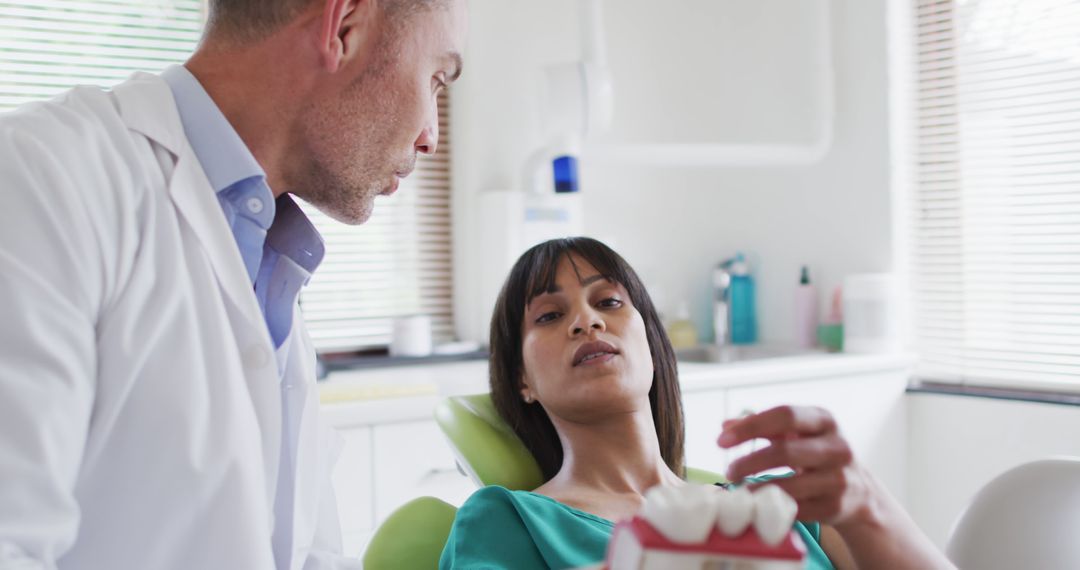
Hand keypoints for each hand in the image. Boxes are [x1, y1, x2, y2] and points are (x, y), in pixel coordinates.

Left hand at [717, 405, 873, 526]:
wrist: (861, 493)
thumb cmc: (819, 455)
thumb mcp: (799, 434)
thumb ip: (764, 427)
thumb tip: (725, 425)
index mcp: (825, 420)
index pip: (785, 416)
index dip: (750, 427)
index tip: (721, 441)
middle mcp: (837, 447)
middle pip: (785, 451)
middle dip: (750, 462)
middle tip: (729, 472)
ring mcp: (839, 478)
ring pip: (791, 485)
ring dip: (758, 489)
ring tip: (739, 491)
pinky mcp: (836, 507)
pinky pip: (797, 509)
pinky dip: (774, 508)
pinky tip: (759, 506)